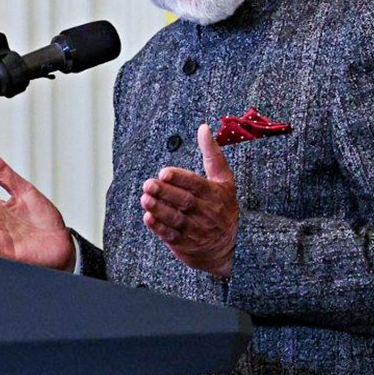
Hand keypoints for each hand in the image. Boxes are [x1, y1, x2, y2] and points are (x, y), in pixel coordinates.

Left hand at [140, 124, 238, 278]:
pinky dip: (159, 227)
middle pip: (185, 201)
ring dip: (159, 209)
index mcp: (216, 194)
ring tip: (144, 199)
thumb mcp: (224, 179)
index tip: (164, 172)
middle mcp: (208, 212)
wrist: (229, 246)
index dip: (180, 178)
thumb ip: (212, 154)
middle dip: (165, 192)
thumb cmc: (223, 206)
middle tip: (148, 184)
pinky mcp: (186, 244)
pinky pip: (171, 236)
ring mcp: (197, 229)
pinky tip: (148, 218)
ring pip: (176, 219)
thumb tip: (204, 128)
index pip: (197, 185)